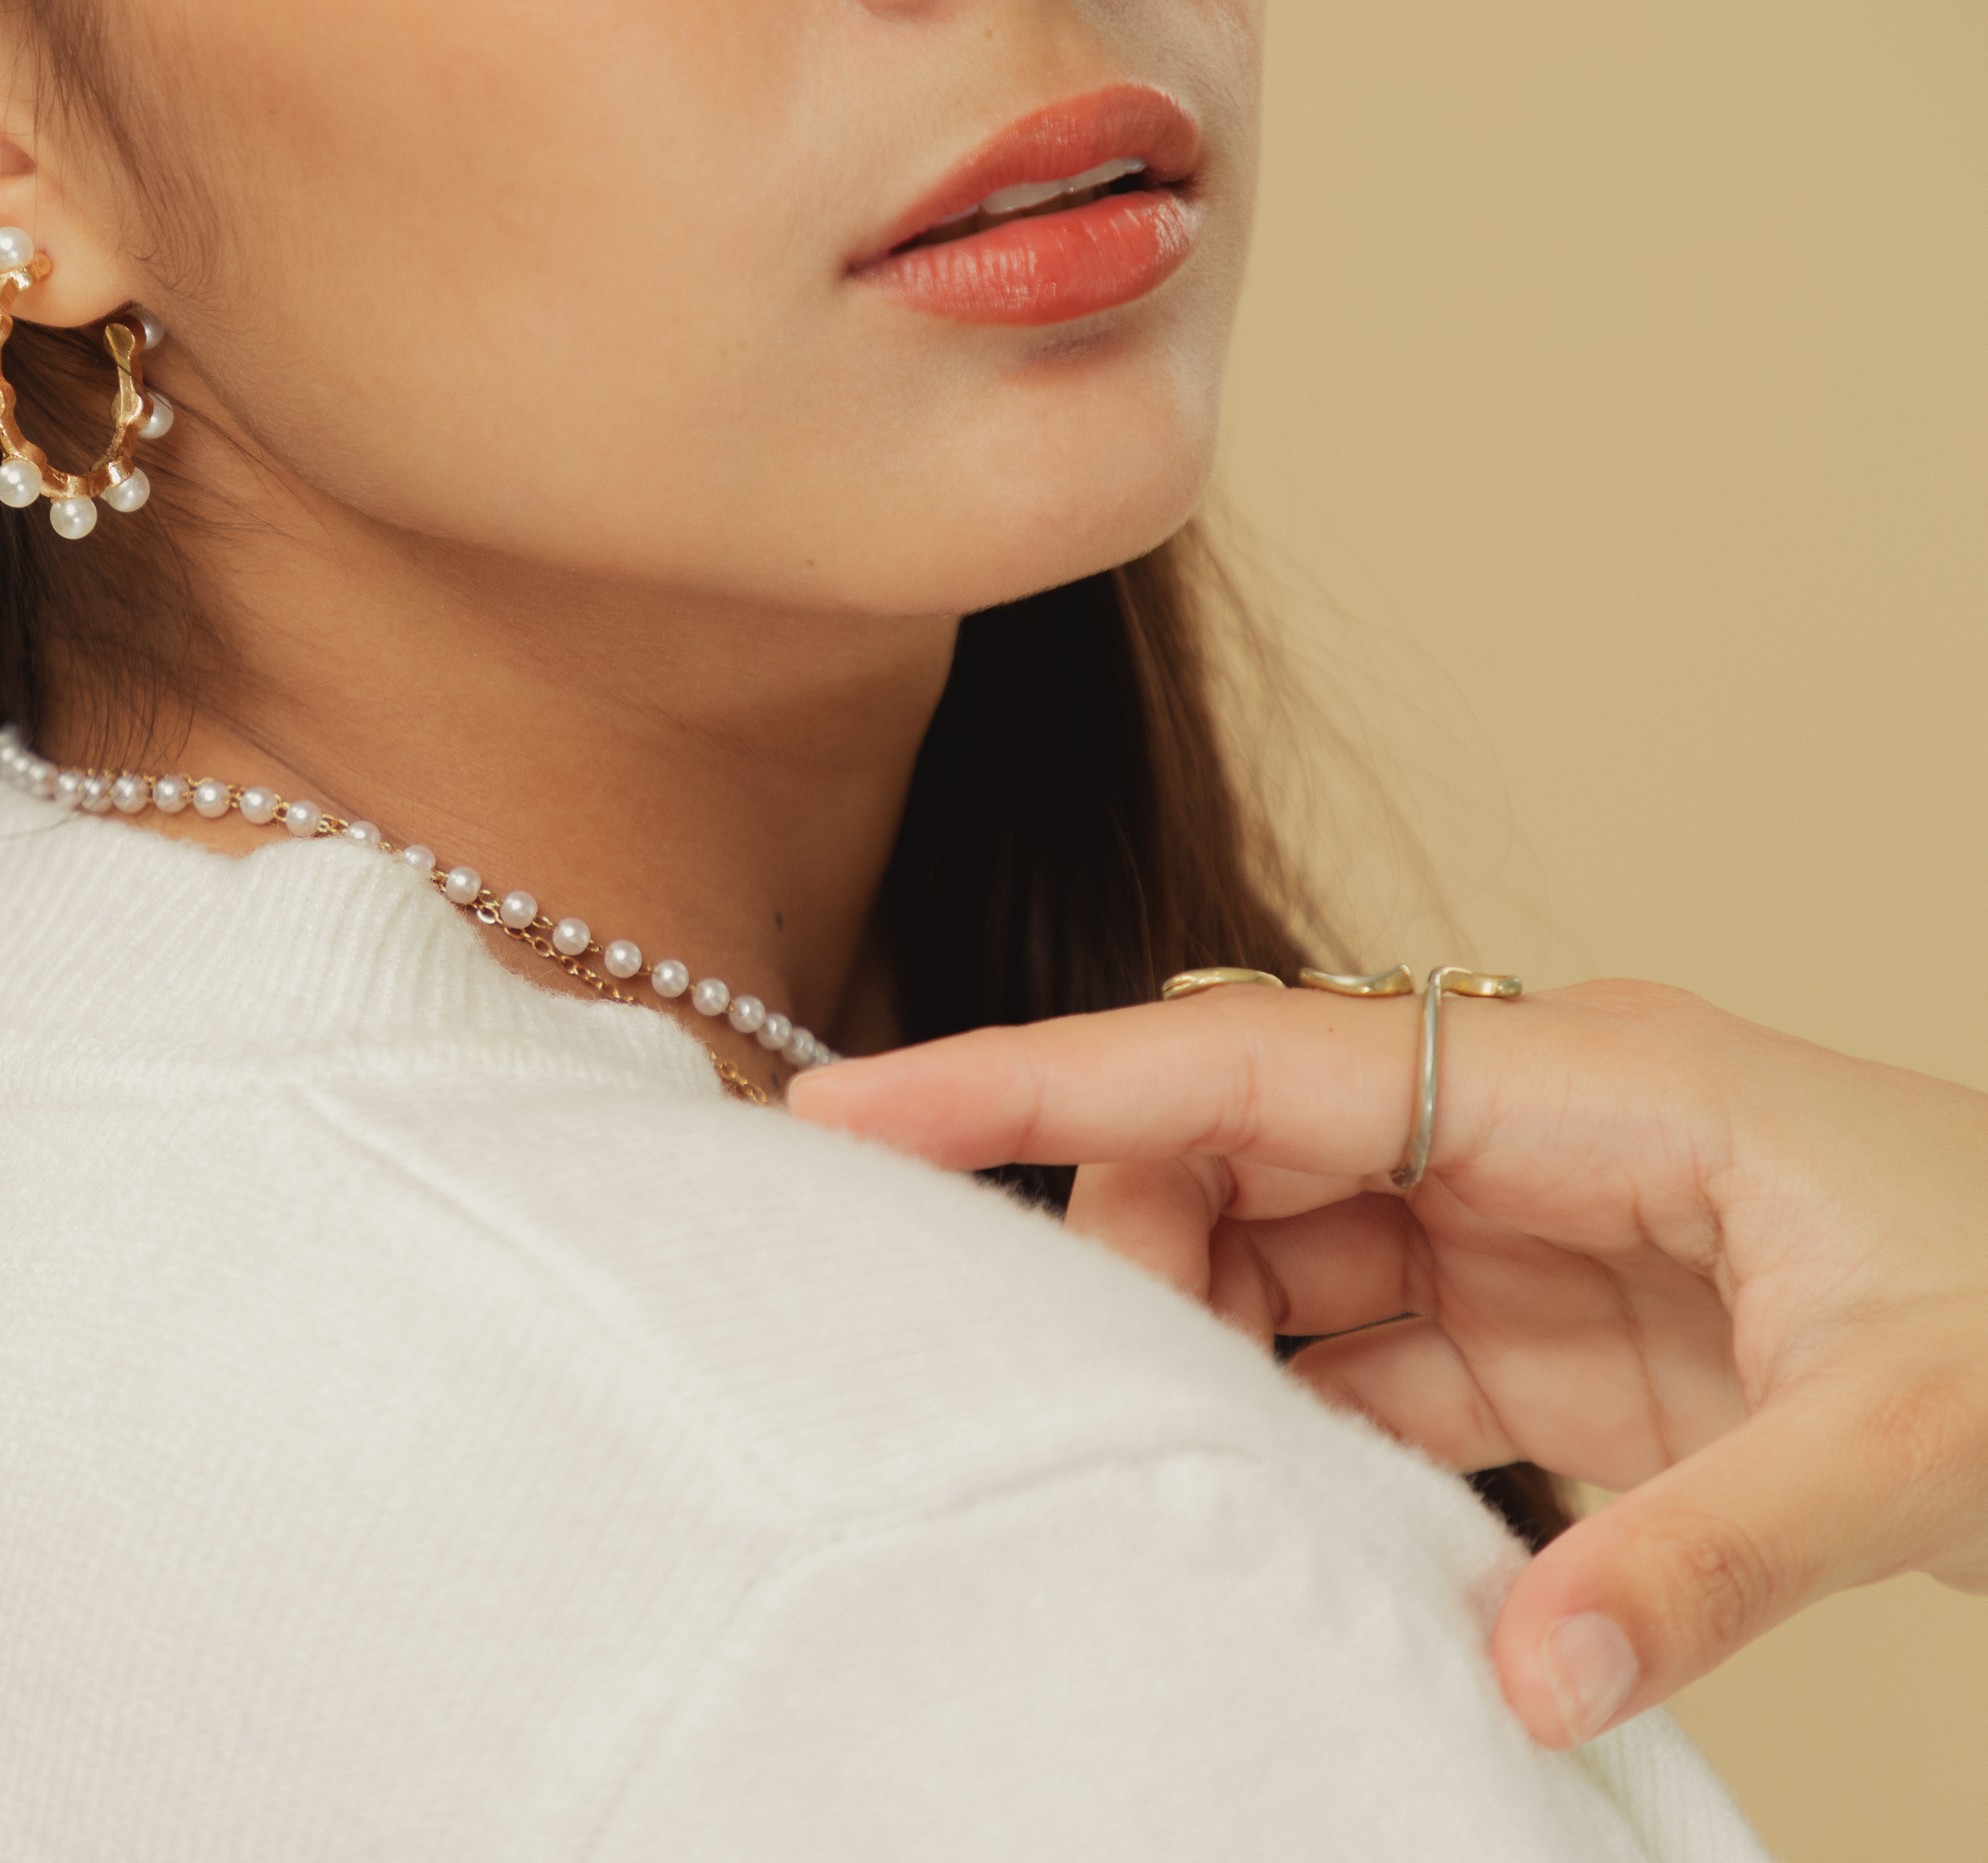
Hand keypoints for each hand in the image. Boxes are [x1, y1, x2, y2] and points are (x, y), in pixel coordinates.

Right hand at [789, 978, 1987, 1747]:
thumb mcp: (1917, 1433)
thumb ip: (1708, 1558)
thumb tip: (1513, 1673)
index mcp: (1586, 1079)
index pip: (1238, 1059)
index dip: (1027, 1078)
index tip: (851, 1103)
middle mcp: (1525, 1126)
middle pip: (1231, 1146)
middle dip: (1119, 1242)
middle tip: (1063, 1380)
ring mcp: (1534, 1225)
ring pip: (1279, 1249)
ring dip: (1198, 1336)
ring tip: (1152, 1444)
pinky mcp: (1560, 1330)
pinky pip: (1363, 1353)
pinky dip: (1292, 1415)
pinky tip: (1262, 1487)